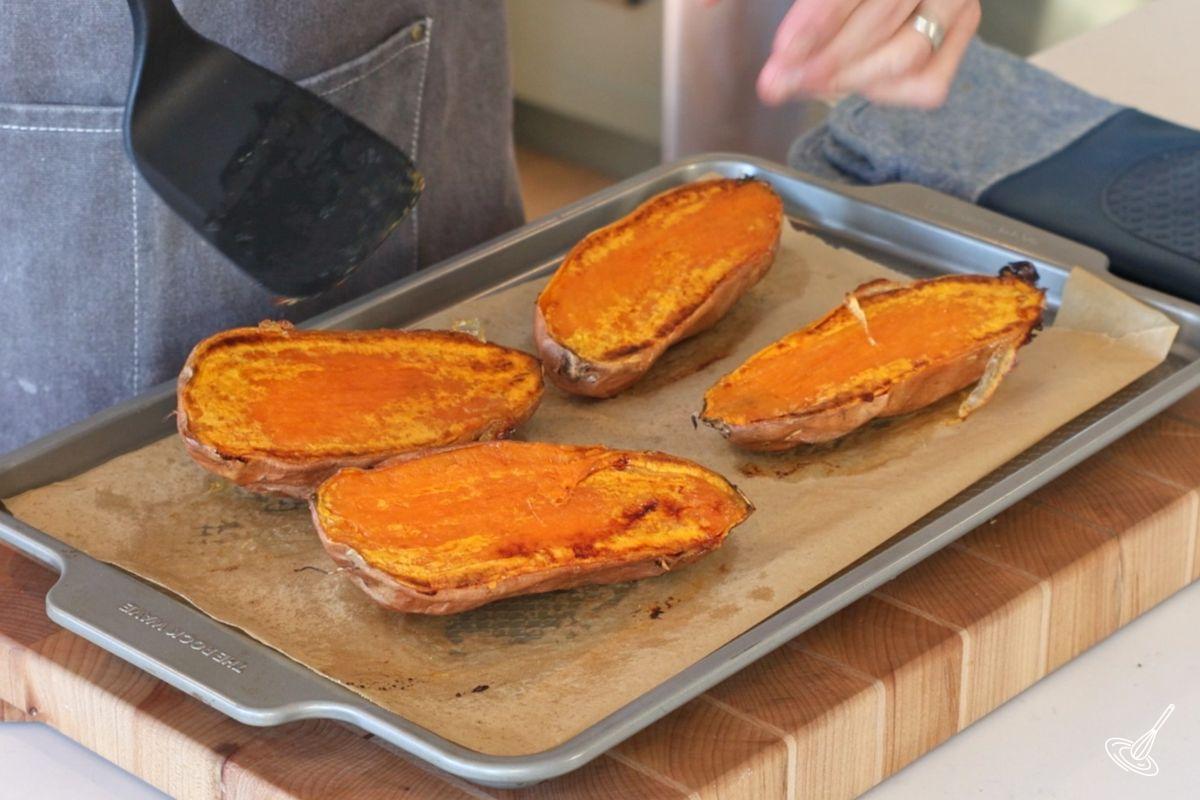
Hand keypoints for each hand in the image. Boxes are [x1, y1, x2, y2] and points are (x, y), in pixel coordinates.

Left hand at [754, 0, 980, 107]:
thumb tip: (702, 5)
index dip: (816, 23)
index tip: (781, 56)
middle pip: (879, 22)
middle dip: (821, 64)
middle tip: (776, 85)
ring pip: (907, 54)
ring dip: (849, 80)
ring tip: (806, 85)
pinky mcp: (963, 22)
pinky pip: (929, 81)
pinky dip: (887, 93)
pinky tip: (852, 82)